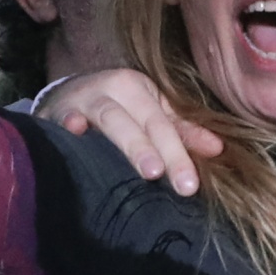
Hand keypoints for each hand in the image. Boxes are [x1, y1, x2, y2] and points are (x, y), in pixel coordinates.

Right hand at [37, 69, 223, 195]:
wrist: (65, 94)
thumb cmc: (117, 107)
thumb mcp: (150, 113)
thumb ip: (182, 131)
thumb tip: (218, 149)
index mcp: (143, 89)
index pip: (167, 125)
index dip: (182, 154)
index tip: (193, 184)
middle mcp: (117, 89)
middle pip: (147, 123)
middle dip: (166, 155)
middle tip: (183, 186)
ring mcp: (86, 98)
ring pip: (113, 121)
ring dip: (133, 144)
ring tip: (151, 172)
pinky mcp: (57, 109)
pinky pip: (65, 117)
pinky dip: (70, 123)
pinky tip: (76, 131)